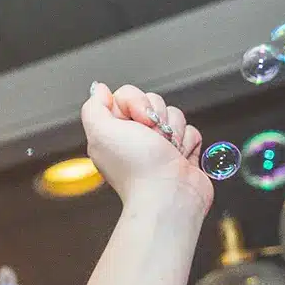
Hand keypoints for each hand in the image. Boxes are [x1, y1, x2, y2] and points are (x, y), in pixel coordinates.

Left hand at [83, 83, 211, 209]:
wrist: (169, 194)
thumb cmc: (137, 168)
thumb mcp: (101, 132)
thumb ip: (94, 107)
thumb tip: (99, 90)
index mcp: (112, 132)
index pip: (126, 95)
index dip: (134, 102)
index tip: (136, 120)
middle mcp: (134, 138)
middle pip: (152, 102)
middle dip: (156, 116)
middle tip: (151, 137)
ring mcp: (159, 145)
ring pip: (173, 115)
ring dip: (173, 131)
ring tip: (166, 150)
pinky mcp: (181, 152)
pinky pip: (190, 130)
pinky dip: (187, 142)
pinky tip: (177, 157)